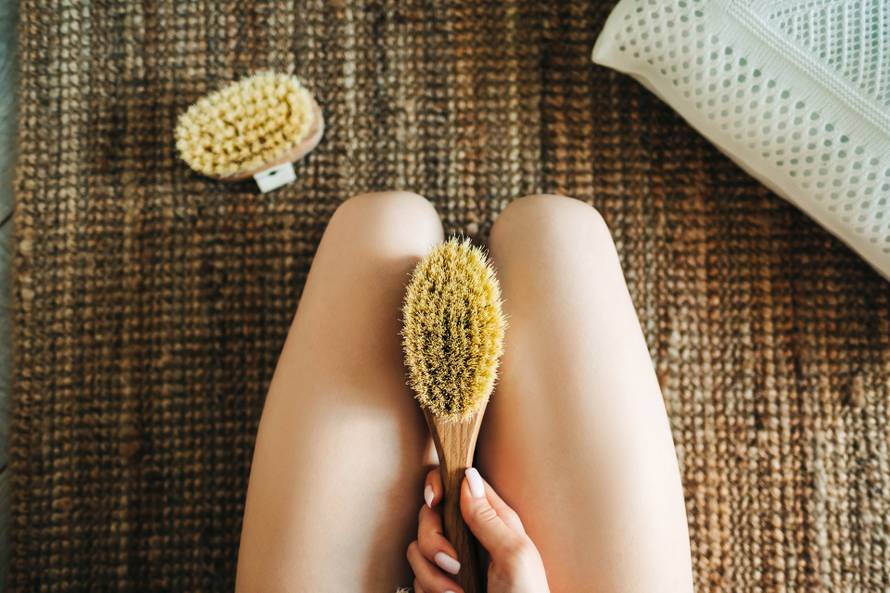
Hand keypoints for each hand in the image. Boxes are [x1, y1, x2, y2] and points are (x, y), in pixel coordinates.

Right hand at [407, 467, 549, 592]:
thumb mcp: (514, 554)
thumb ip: (488, 517)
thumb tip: (467, 477)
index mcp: (492, 519)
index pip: (458, 483)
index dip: (438, 485)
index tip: (434, 500)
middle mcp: (469, 535)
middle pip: (429, 516)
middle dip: (433, 540)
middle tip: (453, 563)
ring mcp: (453, 561)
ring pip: (417, 548)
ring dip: (433, 573)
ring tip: (458, 591)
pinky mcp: (440, 584)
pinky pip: (417, 577)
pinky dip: (430, 589)